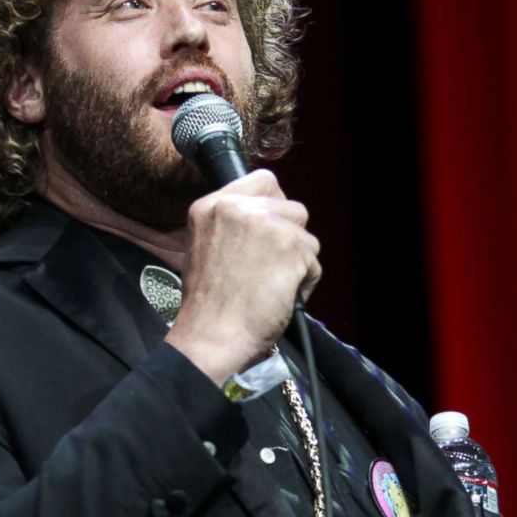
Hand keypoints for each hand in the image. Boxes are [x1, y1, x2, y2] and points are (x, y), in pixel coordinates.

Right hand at [163, 170, 321, 385]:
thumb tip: (265, 224)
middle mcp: (238, 207)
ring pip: (305, 233)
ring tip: (274, 284)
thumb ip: (231, 227)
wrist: (212, 335)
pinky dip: (304, 281)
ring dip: (297, 258)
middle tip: (271, 265)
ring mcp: (267, 224)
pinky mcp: (291, 245)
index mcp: (211, 205)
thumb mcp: (203, 247)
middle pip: (291, 207)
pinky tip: (282, 296)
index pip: (263, 181)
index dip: (273, 206)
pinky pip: (313, 260)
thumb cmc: (207, 305)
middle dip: (289, 235)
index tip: (269, 231)